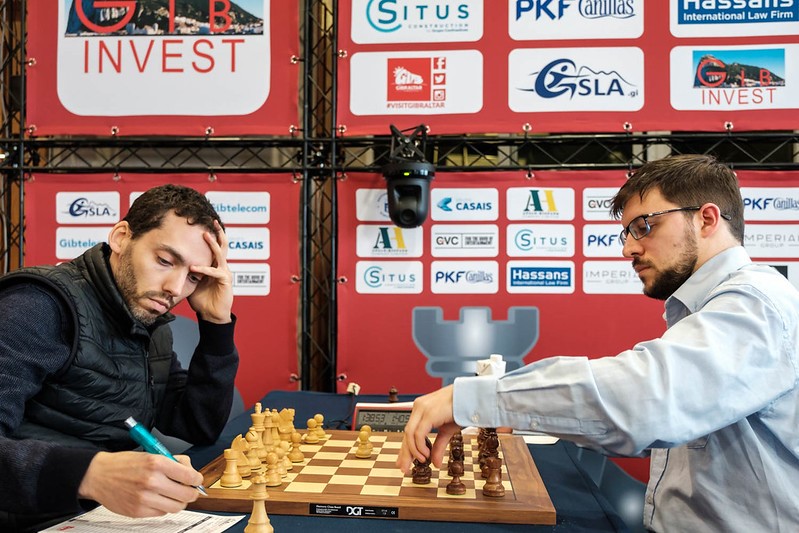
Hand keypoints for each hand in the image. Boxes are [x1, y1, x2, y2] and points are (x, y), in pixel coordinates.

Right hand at [78, 451, 203, 516]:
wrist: (98, 475)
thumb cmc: (123, 464)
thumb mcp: (151, 453)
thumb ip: (172, 462)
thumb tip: (190, 470)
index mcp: (157, 463)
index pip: (190, 476)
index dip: (197, 479)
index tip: (197, 480)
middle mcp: (152, 481)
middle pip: (186, 495)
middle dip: (192, 492)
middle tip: (189, 490)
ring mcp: (145, 498)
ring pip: (176, 507)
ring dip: (179, 502)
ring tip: (173, 495)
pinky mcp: (138, 511)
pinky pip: (161, 513)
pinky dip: (164, 507)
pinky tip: (158, 499)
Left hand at [187, 221, 232, 323]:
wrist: (211, 315)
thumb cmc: (202, 299)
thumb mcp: (191, 282)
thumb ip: (187, 271)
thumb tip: (171, 262)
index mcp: (214, 265)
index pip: (214, 247)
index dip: (211, 236)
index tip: (203, 224)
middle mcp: (221, 267)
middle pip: (222, 245)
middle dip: (218, 232)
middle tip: (213, 221)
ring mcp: (225, 273)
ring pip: (221, 254)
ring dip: (213, 244)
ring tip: (206, 235)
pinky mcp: (225, 281)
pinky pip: (215, 272)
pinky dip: (204, 269)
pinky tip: (193, 267)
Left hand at [396, 385, 460, 473]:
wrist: (472, 397)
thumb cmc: (460, 410)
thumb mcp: (447, 431)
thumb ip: (438, 446)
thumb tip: (436, 464)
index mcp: (421, 409)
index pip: (409, 431)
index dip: (405, 448)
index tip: (403, 462)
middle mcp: (418, 407)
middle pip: (407, 433)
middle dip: (405, 453)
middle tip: (403, 468)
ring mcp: (423, 409)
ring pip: (410, 434)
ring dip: (413, 451)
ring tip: (421, 461)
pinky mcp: (429, 413)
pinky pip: (418, 434)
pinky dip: (419, 446)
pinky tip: (426, 455)